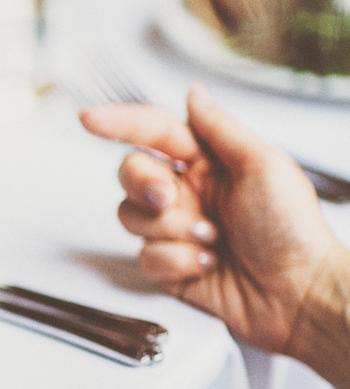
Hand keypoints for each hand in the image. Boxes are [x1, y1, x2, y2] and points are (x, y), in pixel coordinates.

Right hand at [79, 83, 345, 355]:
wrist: (298, 295)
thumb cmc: (293, 231)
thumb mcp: (264, 166)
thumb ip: (220, 128)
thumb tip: (193, 94)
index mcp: (210, 162)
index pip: (154, 132)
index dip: (119, 122)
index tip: (89, 119)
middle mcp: (189, 192)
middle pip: (131, 174)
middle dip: (144, 184)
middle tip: (169, 197)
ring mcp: (176, 230)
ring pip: (131, 217)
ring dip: (170, 229)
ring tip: (211, 238)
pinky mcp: (170, 267)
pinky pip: (145, 258)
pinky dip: (178, 262)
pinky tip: (209, 265)